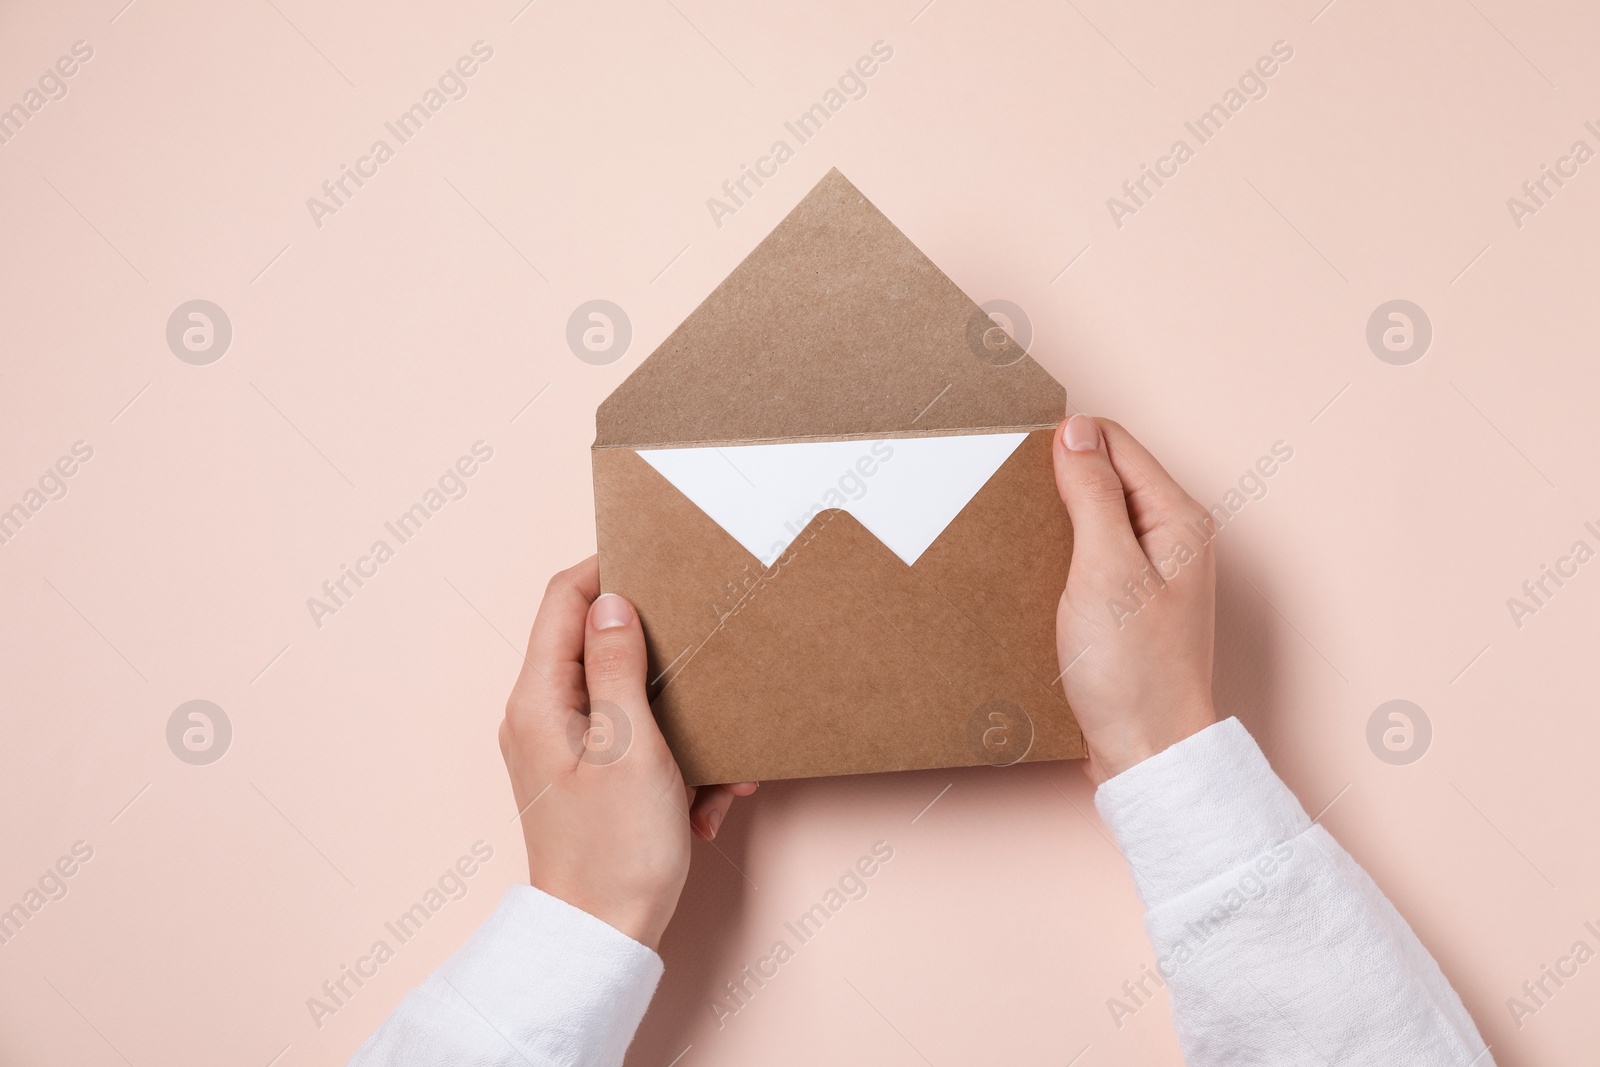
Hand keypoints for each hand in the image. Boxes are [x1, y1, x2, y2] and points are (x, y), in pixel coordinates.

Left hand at [498, 556, 757, 949]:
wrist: (605, 940)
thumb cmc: (615, 852)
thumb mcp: (629, 747)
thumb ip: (617, 667)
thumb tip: (612, 602)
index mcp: (539, 699)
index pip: (564, 599)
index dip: (609, 569)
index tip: (661, 559)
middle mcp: (540, 715)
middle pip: (598, 643)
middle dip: (664, 658)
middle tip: (707, 661)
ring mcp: (563, 746)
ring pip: (630, 696)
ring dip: (682, 720)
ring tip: (716, 767)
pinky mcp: (589, 775)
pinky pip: (638, 740)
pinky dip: (677, 760)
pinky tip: (705, 801)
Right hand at [1052, 415, 1217, 783]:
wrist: (1148, 753)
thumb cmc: (1135, 672)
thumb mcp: (1105, 569)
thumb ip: (1092, 495)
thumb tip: (1074, 430)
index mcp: (1178, 517)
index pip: (1112, 443)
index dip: (1063, 445)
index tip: (1016, 460)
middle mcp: (1172, 537)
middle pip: (1104, 476)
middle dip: (1055, 481)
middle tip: (1010, 500)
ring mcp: (1152, 572)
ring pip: (1092, 517)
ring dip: (1054, 521)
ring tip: (1016, 537)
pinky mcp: (1129, 603)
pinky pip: (1090, 556)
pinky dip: (1060, 556)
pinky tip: (1034, 574)